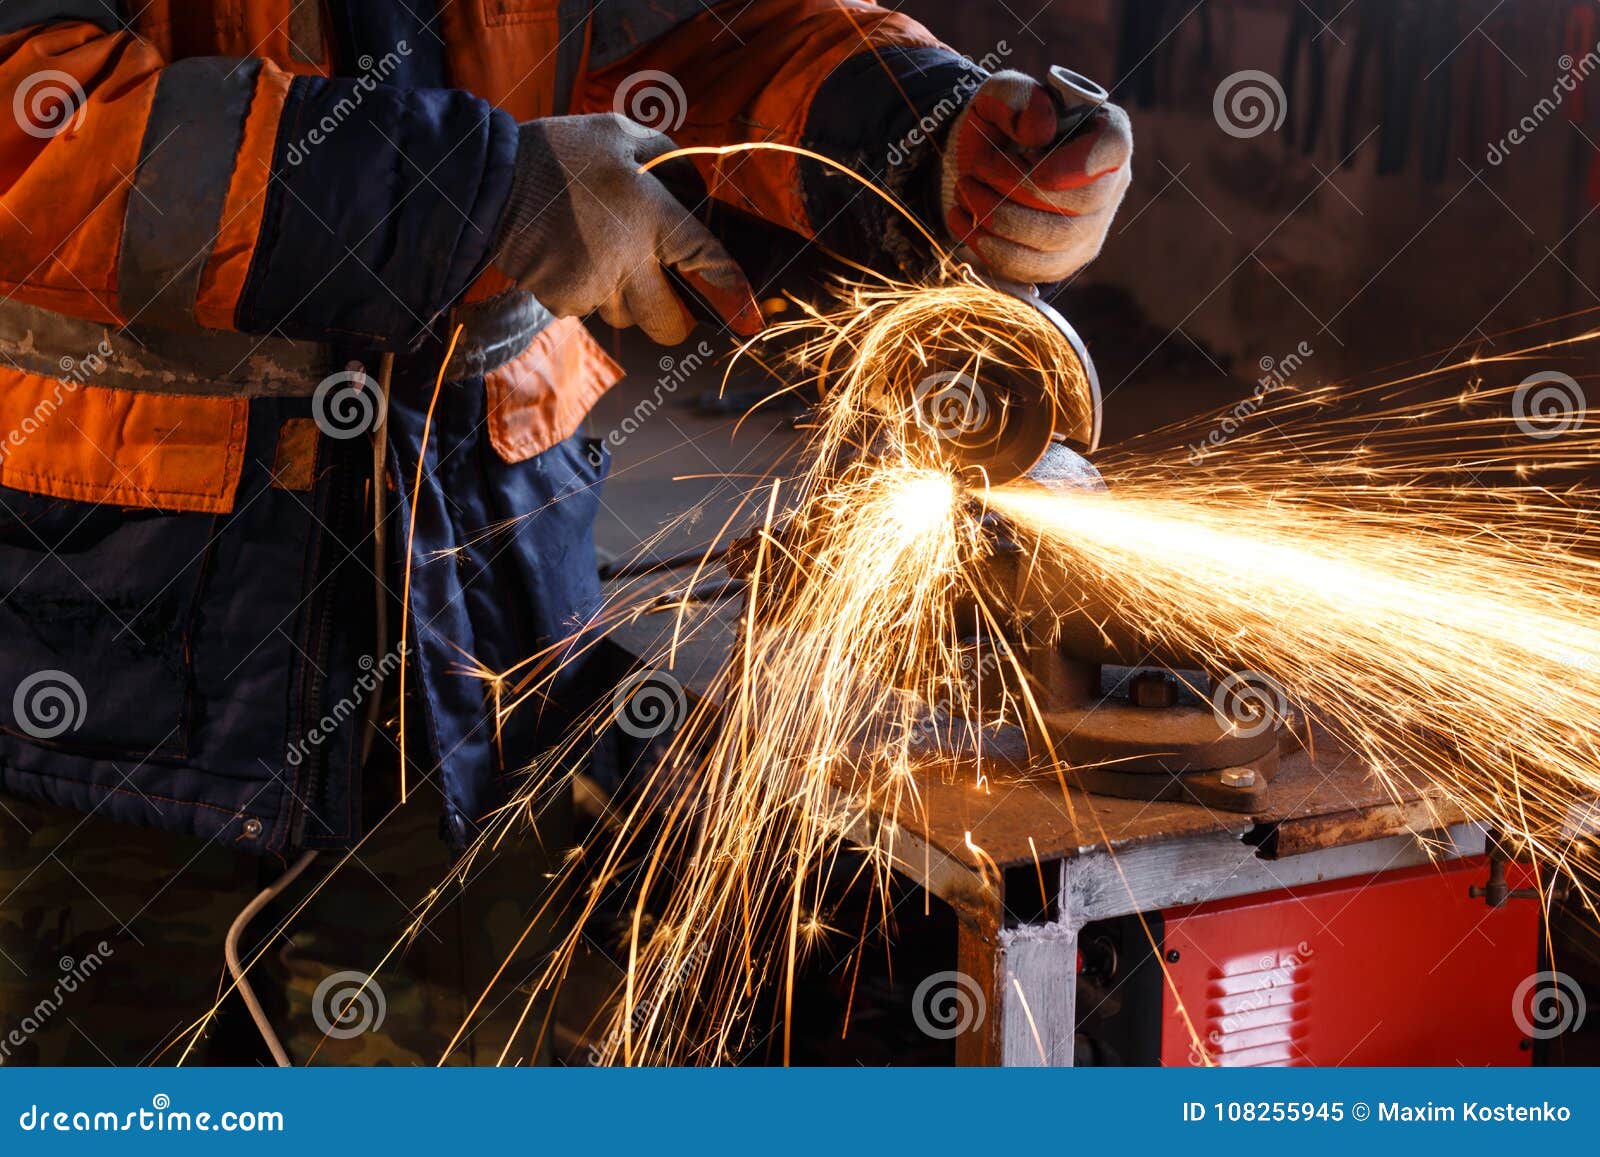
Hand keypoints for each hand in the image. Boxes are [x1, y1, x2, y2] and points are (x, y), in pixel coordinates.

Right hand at [493, 114, 762, 343]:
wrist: (492, 180)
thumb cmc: (561, 152)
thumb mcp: (621, 132)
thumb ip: (669, 157)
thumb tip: (695, 189)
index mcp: (651, 216)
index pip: (705, 260)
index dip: (732, 290)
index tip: (749, 313)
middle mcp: (628, 261)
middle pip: (669, 325)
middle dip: (676, 319)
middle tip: (669, 297)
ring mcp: (594, 287)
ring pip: (628, 317)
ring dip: (626, 298)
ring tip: (602, 254)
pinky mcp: (563, 301)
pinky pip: (589, 309)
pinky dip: (588, 291)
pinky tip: (571, 256)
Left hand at [939, 71, 1131, 283]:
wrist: (981, 167)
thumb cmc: (1000, 125)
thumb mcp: (998, 94)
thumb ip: (1014, 95)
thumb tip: (1039, 130)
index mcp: (1106, 133)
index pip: (1113, 148)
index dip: (1074, 160)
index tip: (1028, 158)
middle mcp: (1110, 185)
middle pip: (1082, 201)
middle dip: (1017, 189)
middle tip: (974, 173)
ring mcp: (1091, 229)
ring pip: (1056, 240)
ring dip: (999, 218)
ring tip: (965, 192)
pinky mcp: (1063, 262)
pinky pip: (1034, 269)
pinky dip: (991, 248)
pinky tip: (963, 222)